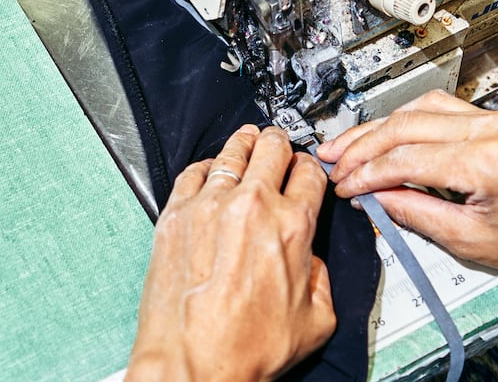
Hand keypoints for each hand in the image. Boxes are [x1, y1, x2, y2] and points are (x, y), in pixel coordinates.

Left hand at [127, 125, 334, 380]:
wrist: (190, 365)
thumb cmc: (244, 348)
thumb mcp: (316, 320)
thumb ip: (321, 277)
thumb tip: (311, 262)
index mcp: (292, 226)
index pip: (309, 173)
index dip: (311, 169)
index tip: (306, 172)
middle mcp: (251, 207)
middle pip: (273, 148)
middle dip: (281, 144)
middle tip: (279, 145)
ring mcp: (209, 206)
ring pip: (232, 152)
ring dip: (246, 143)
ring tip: (248, 139)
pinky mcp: (176, 215)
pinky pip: (193, 172)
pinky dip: (206, 165)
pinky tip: (210, 169)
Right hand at [316, 90, 497, 289]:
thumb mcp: (470, 242)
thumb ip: (414, 213)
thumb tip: (375, 198)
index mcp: (487, 161)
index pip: (404, 159)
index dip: (365, 173)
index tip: (343, 185)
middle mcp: (492, 129)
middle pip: (406, 124)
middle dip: (362, 144)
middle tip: (333, 160)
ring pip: (421, 109)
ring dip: (381, 126)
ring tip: (350, 144)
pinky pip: (443, 110)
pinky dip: (409, 121)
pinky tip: (389, 133)